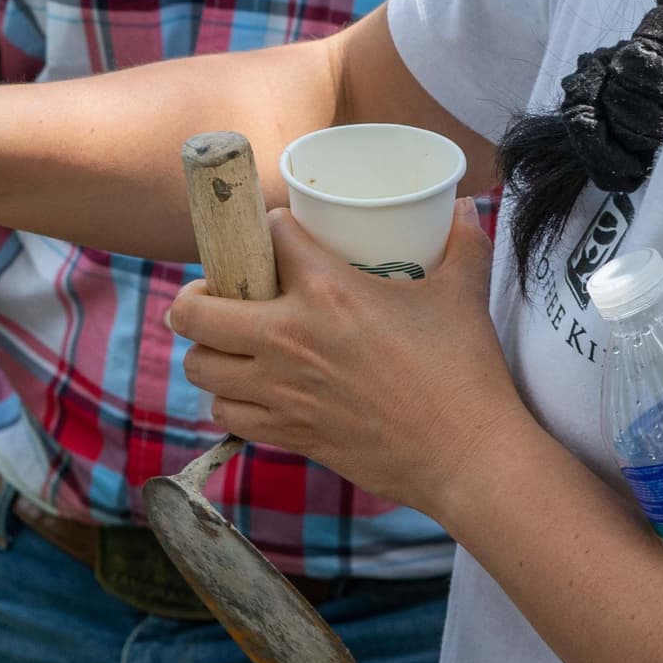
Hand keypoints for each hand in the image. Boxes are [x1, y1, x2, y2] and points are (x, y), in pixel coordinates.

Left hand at [165, 203, 522, 514]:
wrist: (467, 454)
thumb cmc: (465, 371)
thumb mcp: (462, 292)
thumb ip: (462, 243)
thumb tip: (464, 207)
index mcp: (327, 291)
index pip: (266, 236)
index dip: (268, 229)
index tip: (279, 236)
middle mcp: (288, 338)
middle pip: (195, 310)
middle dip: (196, 295)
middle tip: (218, 292)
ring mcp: (281, 390)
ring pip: (199, 365)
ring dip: (206, 349)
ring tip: (228, 342)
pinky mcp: (288, 432)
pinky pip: (225, 413)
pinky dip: (227, 399)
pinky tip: (248, 389)